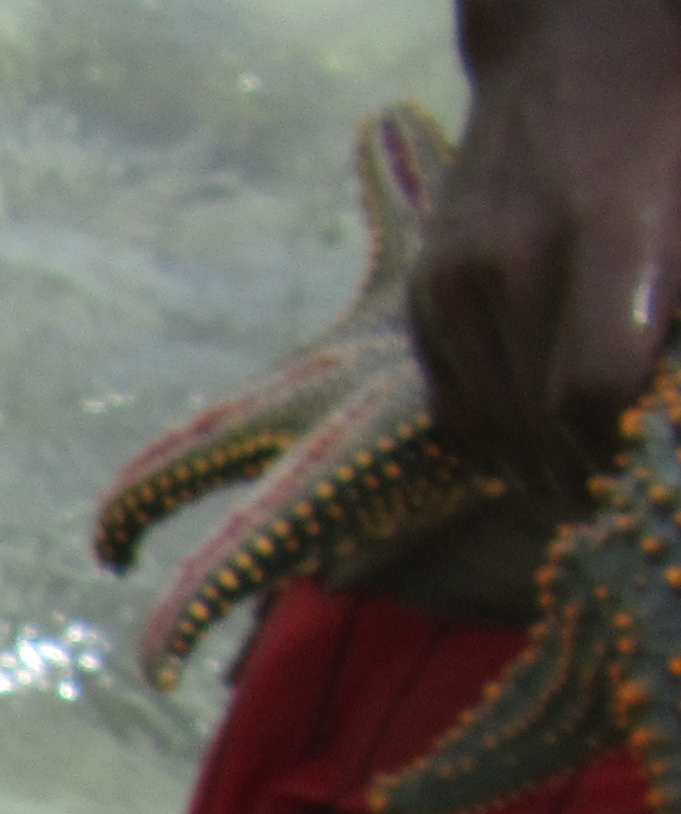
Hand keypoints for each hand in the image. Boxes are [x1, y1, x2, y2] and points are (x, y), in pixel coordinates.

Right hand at [412, 0, 680, 497]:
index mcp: (606, 235)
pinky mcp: (424, 296)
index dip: (621, 454)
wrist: (574, 47)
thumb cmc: (673, 122)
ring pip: (490, 430)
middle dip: (585, 476)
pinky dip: (494, 436)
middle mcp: (513, 266)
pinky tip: (533, 436)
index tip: (642, 480)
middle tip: (617, 500)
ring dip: (539, 468)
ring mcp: (455, 284)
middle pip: (539, 427)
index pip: (592, 396)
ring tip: (578, 477)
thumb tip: (671, 412)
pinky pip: (453, 407)